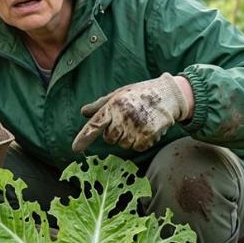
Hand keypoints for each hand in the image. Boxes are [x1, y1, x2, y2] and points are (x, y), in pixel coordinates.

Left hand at [72, 73, 189, 152]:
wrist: (168, 94)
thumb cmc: (139, 94)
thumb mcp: (119, 94)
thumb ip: (100, 105)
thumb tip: (83, 112)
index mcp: (114, 104)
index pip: (96, 123)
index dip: (84, 137)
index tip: (75, 149)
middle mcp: (124, 116)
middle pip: (109, 139)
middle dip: (115, 133)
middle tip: (126, 121)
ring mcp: (137, 126)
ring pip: (123, 145)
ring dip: (128, 138)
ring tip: (138, 123)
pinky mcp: (149, 135)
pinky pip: (137, 147)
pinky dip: (140, 141)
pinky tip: (146, 128)